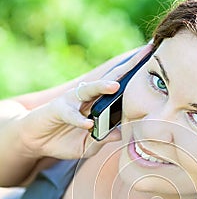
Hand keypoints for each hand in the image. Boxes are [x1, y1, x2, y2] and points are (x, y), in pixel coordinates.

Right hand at [18, 43, 152, 159]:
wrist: (37, 140)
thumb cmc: (64, 140)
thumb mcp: (89, 145)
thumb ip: (103, 140)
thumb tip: (121, 135)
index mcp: (99, 105)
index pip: (122, 89)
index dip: (137, 78)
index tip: (156, 66)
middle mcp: (89, 98)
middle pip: (112, 79)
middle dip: (129, 67)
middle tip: (146, 53)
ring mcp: (73, 101)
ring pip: (90, 90)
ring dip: (102, 87)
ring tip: (115, 86)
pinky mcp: (58, 108)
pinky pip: (70, 114)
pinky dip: (78, 120)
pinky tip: (88, 125)